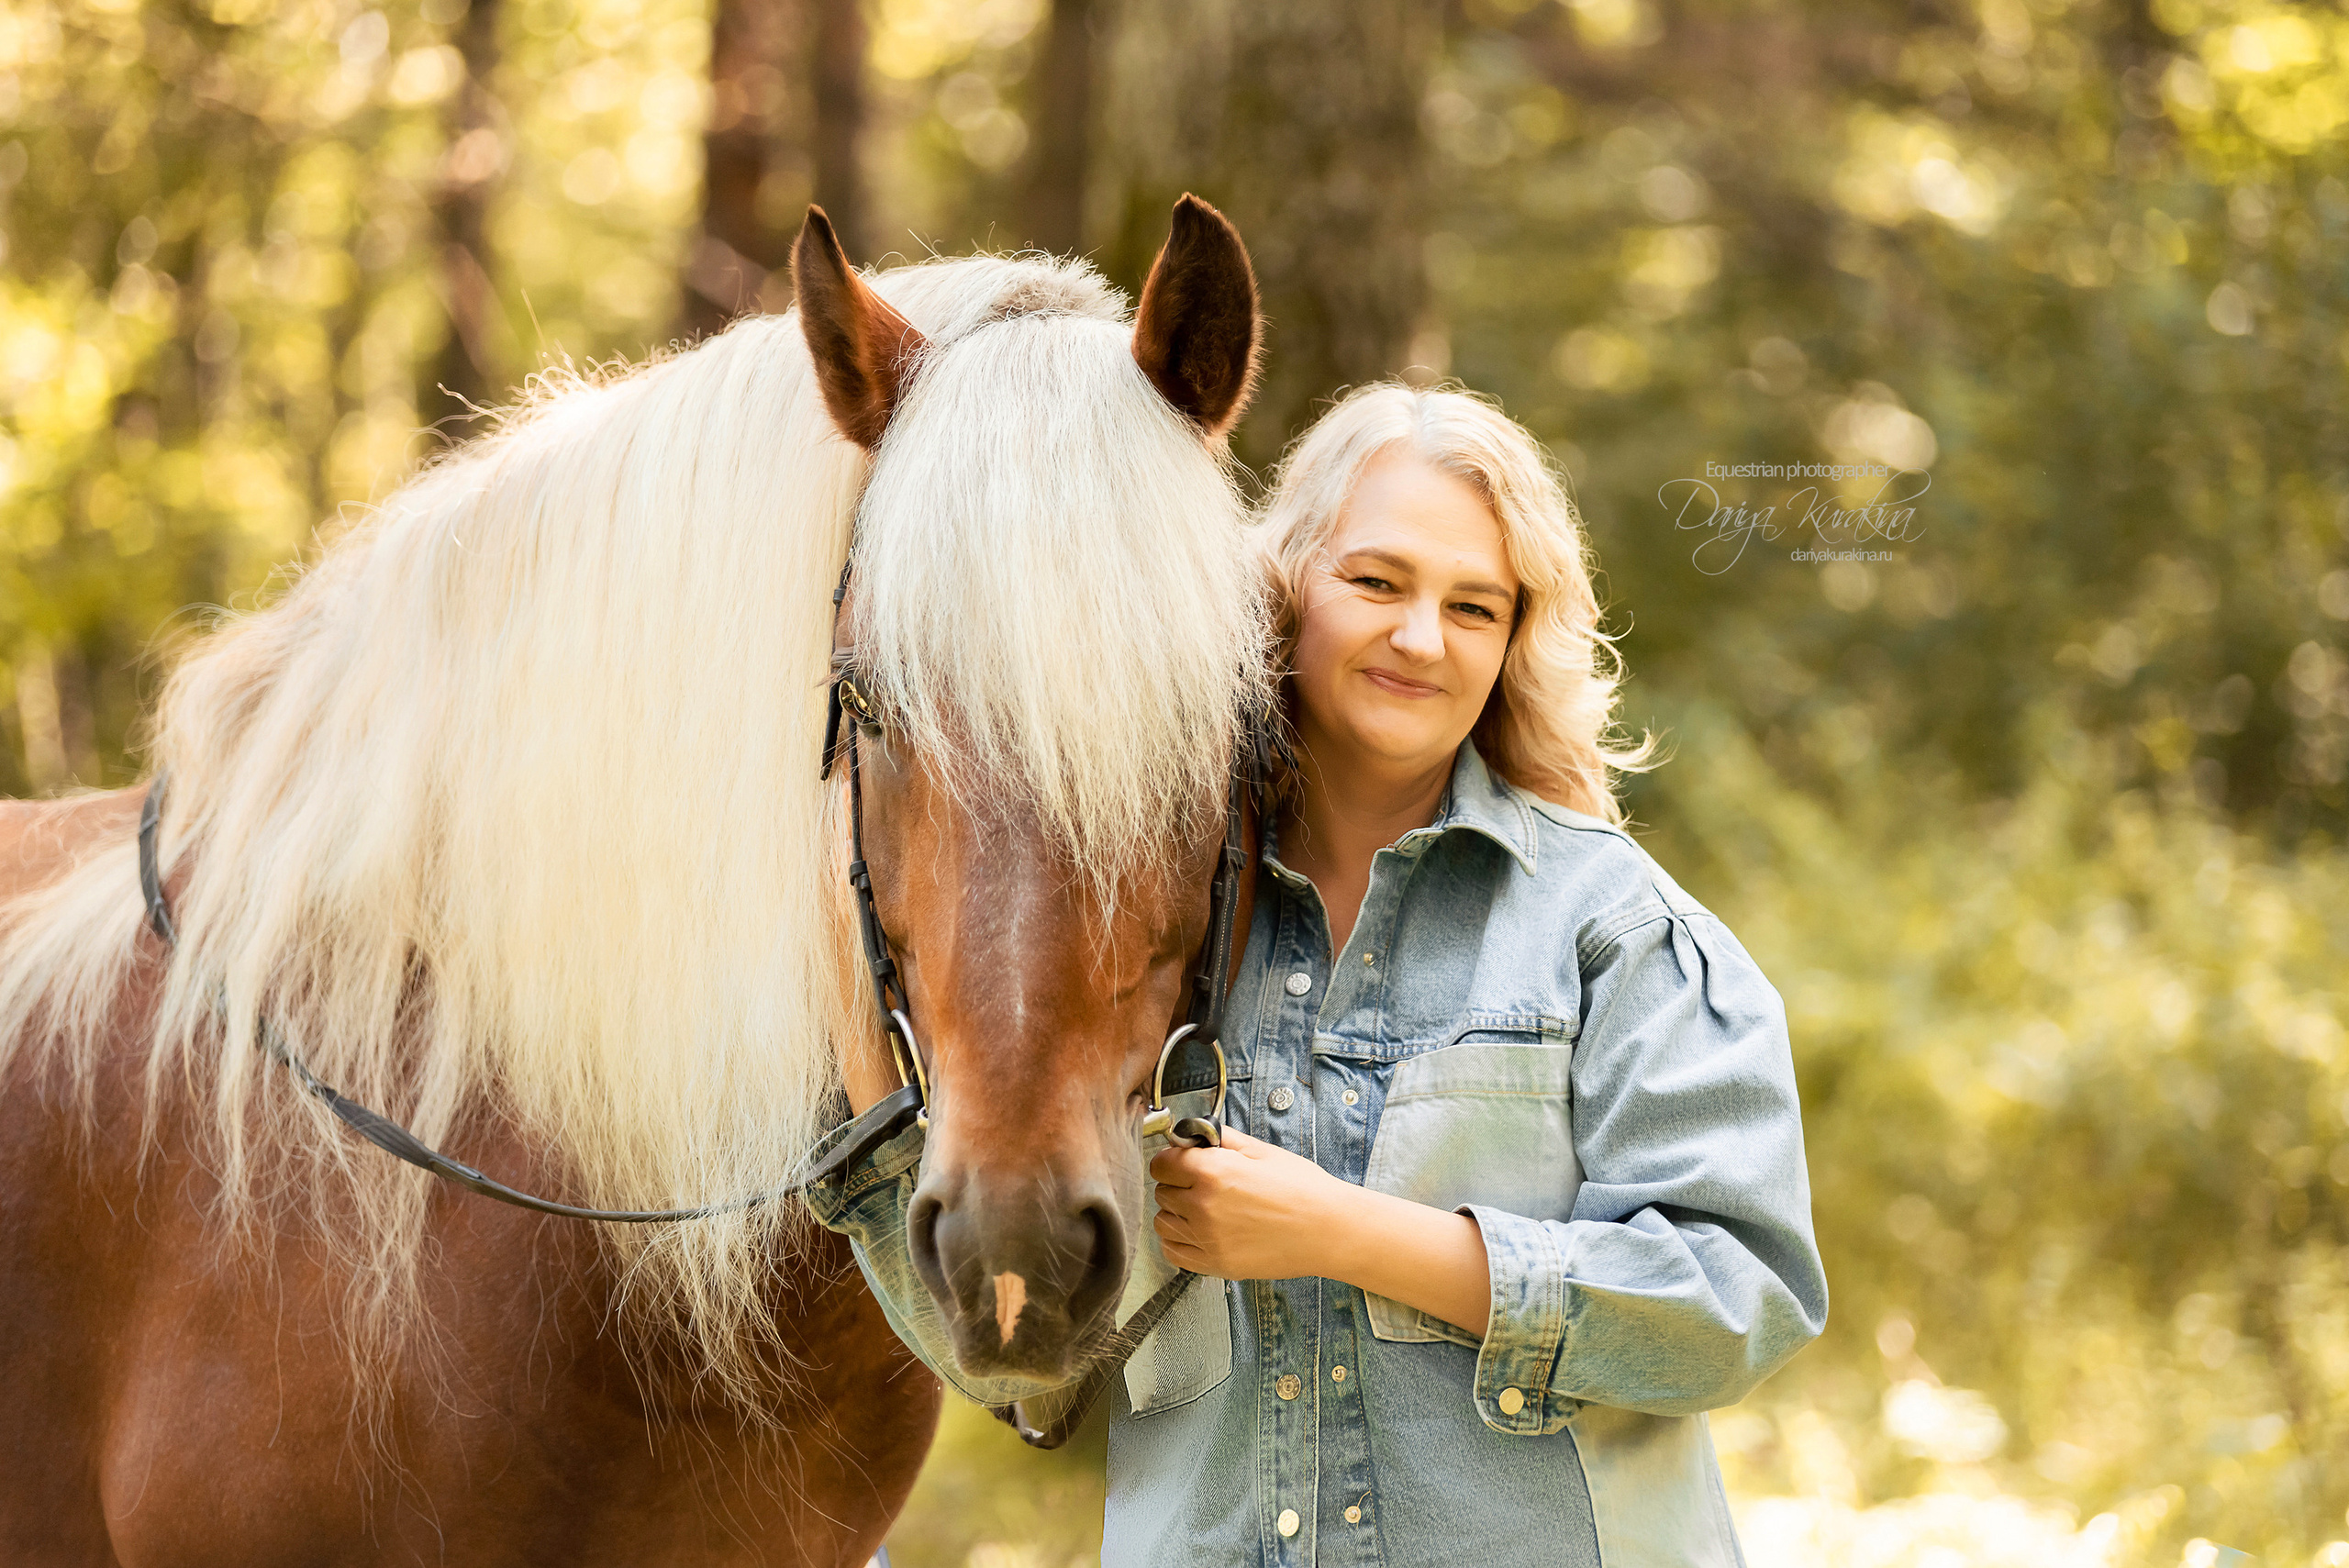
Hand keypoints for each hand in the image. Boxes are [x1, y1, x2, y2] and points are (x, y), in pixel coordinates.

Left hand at [1150, 1125, 1493, 1337]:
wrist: (1328, 1230)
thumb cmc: (1301, 1188)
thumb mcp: (1261, 1151)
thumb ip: (1221, 1140)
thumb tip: (1192, 1132)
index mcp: (1213, 1173)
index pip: (1162, 1163)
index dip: (1172, 1158)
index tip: (1184, 1160)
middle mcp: (1203, 1207)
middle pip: (1162, 1191)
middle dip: (1178, 1183)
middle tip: (1204, 1183)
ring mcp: (1207, 1240)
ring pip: (1163, 1222)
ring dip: (1176, 1212)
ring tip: (1204, 1208)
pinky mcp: (1214, 1265)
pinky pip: (1172, 1252)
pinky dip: (1179, 1240)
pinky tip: (1200, 1231)